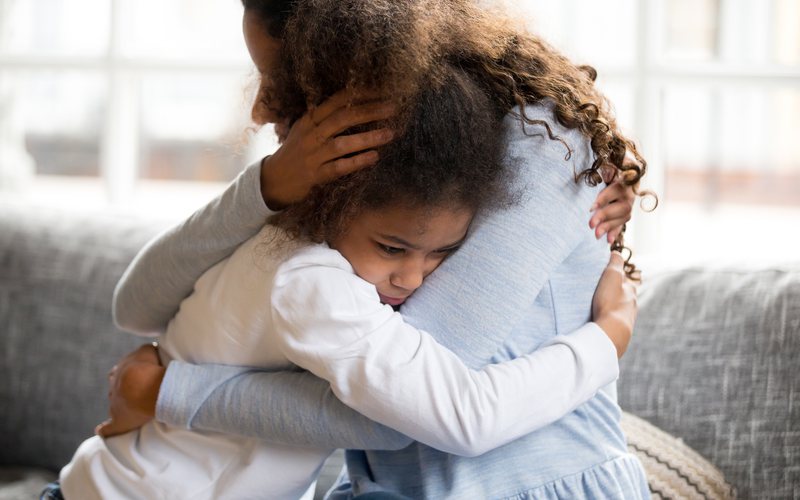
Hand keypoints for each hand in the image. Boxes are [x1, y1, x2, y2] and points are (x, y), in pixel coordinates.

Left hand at [95, 343, 165, 437]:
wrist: (142, 386)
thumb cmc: (147, 368)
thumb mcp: (148, 352)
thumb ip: (146, 352)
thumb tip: (150, 350)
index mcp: (121, 371)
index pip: (119, 372)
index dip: (126, 374)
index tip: (133, 377)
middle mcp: (115, 387)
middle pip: (115, 387)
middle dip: (122, 389)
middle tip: (133, 392)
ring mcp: (115, 404)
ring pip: (113, 404)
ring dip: (120, 406)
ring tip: (130, 409)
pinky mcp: (119, 421)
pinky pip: (109, 428)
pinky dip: (105, 430)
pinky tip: (101, 431)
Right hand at [260, 89, 395, 208]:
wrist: (273, 180)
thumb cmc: (294, 153)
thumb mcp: (304, 130)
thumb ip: (324, 118)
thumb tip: (355, 104)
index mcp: (309, 120)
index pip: (337, 101)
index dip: (360, 94)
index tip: (382, 89)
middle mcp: (310, 135)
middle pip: (343, 118)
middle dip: (369, 111)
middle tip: (393, 108)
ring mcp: (312, 156)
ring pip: (342, 143)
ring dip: (368, 137)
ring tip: (390, 133)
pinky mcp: (315, 176)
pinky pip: (339, 167)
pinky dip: (357, 162)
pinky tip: (374, 157)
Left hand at [588, 151, 640, 242]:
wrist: (624, 170)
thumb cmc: (611, 165)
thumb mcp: (609, 162)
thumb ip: (607, 166)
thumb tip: (604, 170)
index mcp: (626, 179)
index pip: (616, 190)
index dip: (604, 199)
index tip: (591, 207)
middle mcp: (630, 193)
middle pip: (621, 207)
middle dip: (605, 216)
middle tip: (590, 225)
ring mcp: (630, 204)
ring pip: (623, 217)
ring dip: (609, 227)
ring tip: (595, 235)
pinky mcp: (626, 212)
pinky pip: (623, 223)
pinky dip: (615, 232)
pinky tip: (608, 241)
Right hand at [592, 252, 637, 357]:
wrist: (612, 332)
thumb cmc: (610, 303)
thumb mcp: (612, 276)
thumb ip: (615, 263)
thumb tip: (617, 253)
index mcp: (631, 290)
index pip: (625, 280)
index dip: (615, 277)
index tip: (605, 277)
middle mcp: (633, 304)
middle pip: (623, 296)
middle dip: (614, 294)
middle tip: (600, 293)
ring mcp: (628, 319)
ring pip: (620, 310)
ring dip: (611, 307)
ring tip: (599, 308)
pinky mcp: (621, 332)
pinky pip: (615, 322)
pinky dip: (609, 319)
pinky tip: (601, 321)